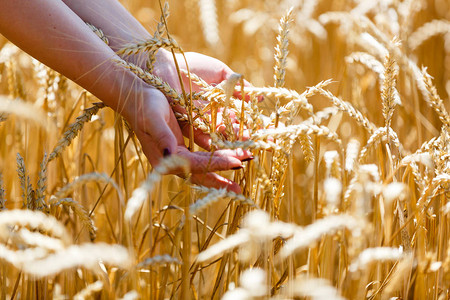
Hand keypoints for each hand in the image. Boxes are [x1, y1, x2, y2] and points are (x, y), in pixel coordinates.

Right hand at [122, 83, 250, 193]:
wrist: (136, 96)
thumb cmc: (143, 106)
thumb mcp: (152, 119)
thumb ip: (162, 137)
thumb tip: (169, 154)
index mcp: (164, 159)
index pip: (195, 166)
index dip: (216, 165)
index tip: (237, 163)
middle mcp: (172, 161)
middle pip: (200, 174)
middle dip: (221, 179)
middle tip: (240, 189)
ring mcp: (177, 154)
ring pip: (204, 166)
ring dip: (223, 167)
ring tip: (244, 166)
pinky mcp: (182, 146)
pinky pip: (203, 156)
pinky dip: (218, 156)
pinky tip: (232, 155)